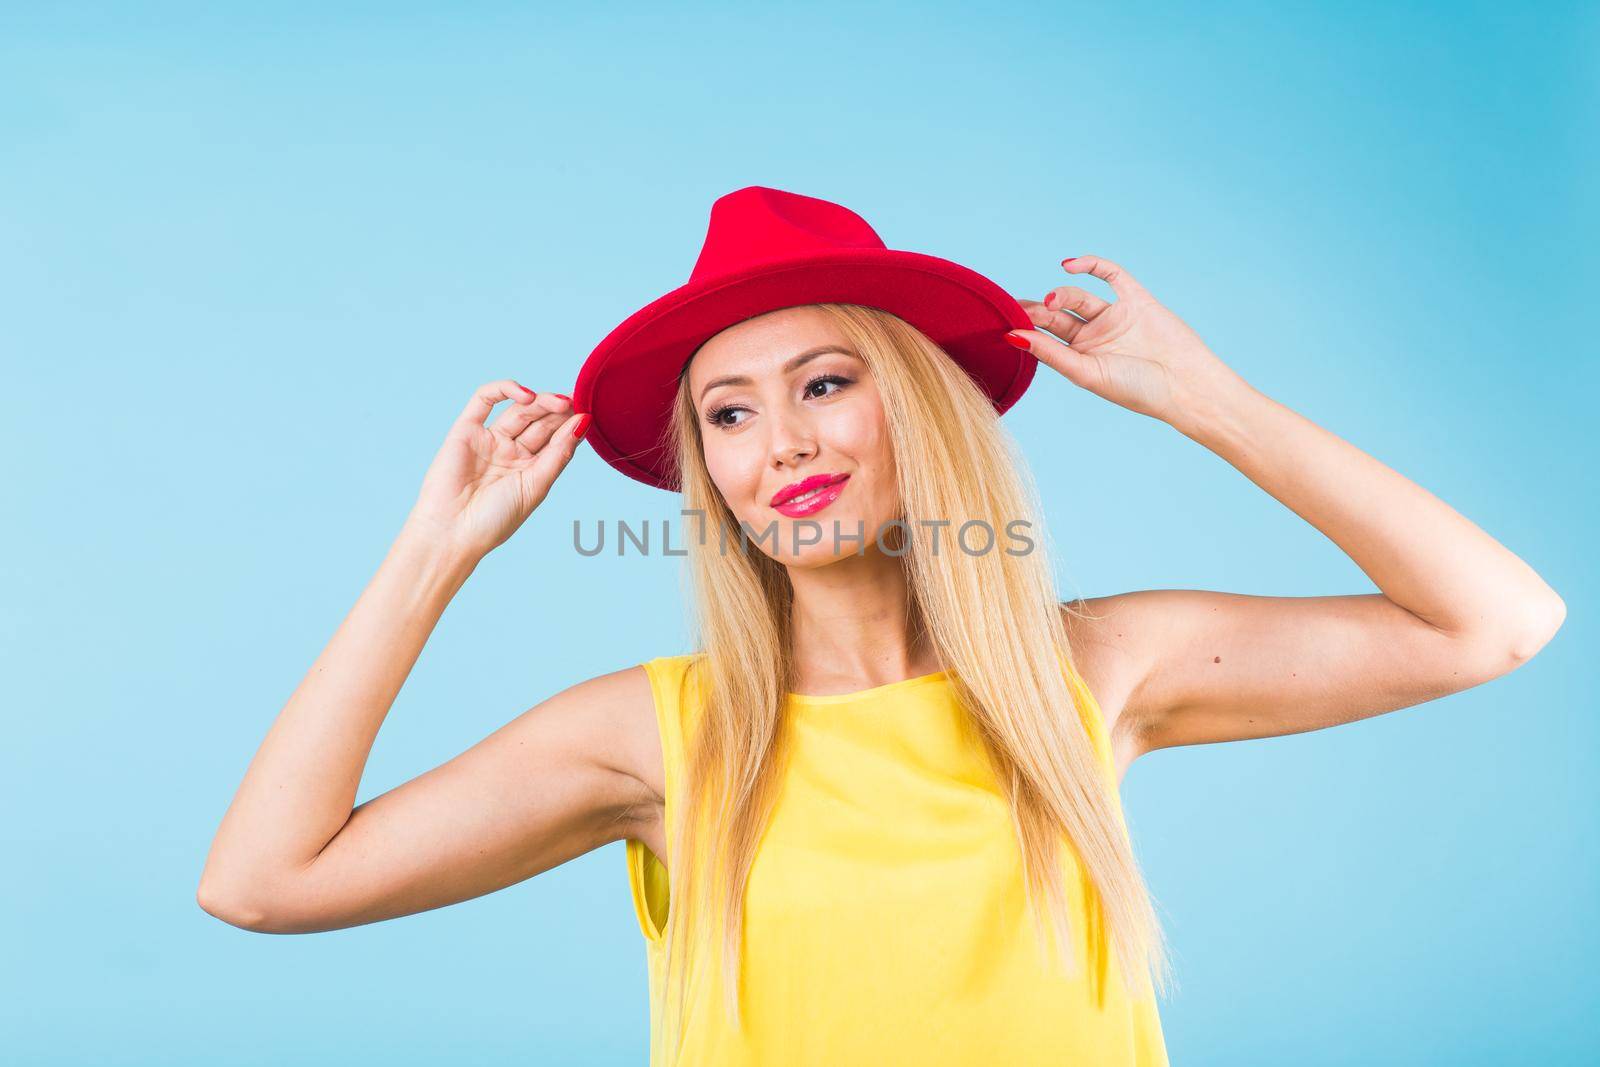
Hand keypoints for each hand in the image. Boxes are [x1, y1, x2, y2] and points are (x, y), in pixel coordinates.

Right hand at [404, 380, 588, 559]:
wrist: (452, 532)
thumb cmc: (495, 519)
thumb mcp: (536, 485)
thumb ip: (559, 453)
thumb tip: (584, 422)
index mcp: (530, 469)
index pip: (555, 439)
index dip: (571, 426)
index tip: (587, 414)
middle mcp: (510, 452)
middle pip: (539, 422)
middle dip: (558, 411)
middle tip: (574, 402)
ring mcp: (489, 440)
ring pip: (518, 410)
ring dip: (540, 402)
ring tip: (560, 402)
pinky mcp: (465, 430)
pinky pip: (483, 399)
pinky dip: (505, 390)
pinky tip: (526, 396)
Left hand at [1009, 255, 1246, 428]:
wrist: (1185, 384)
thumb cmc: (1137, 389)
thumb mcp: (1086, 373)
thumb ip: (1050, 353)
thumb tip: (1011, 336)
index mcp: (1078, 359)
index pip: (1043, 337)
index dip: (1024, 327)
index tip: (1003, 320)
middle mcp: (1092, 337)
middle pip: (1054, 315)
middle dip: (1036, 310)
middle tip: (1020, 308)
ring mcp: (1113, 316)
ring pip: (1077, 296)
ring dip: (1060, 294)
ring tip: (1052, 301)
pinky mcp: (1135, 299)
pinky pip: (1110, 274)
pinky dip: (1090, 264)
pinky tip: (1069, 264)